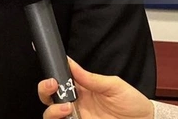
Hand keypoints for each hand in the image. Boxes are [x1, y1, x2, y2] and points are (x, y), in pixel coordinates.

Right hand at [38, 58, 153, 118]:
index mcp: (81, 89)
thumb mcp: (114, 86)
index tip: (52, 74)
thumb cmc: (132, 103)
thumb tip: (71, 64)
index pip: (59, 81)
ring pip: (51, 115)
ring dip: (52, 110)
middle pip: (49, 98)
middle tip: (52, 86)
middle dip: (44, 90)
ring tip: (66, 108)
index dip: (51, 77)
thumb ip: (91, 78)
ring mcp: (78, 118)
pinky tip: (68, 117)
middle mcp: (76, 104)